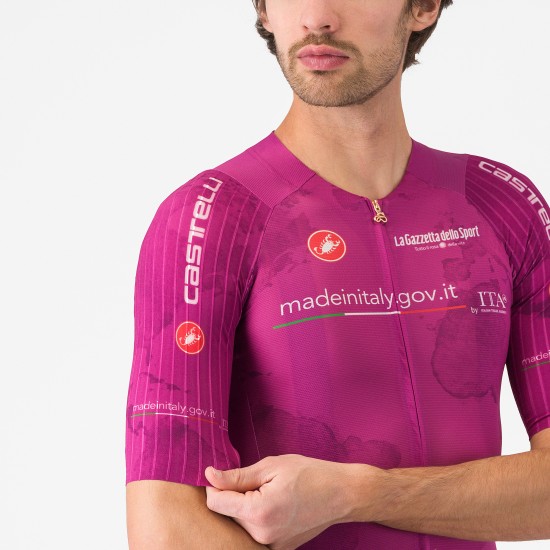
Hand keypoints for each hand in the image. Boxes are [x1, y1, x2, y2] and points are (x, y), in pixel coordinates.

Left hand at [204, 454, 364, 549]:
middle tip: (256, 480)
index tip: (222, 473)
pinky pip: (255, 533)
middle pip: (228, 514)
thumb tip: (209, 475)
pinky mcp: (278, 549)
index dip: (214, 485)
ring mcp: (271, 546)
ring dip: (245, 508)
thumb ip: (237, 476)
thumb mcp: (271, 466)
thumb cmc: (309, 474)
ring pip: (241, 524)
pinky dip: (257, 519)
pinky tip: (275, 505)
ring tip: (268, 492)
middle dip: (233, 496)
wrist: (342, 494)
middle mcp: (262, 536)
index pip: (216, 503)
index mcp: (258, 512)